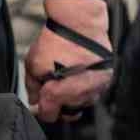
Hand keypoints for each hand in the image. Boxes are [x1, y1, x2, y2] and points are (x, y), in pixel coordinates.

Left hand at [24, 0, 111, 123]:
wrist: (80, 23)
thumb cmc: (56, 41)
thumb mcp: (33, 64)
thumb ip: (32, 87)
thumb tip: (35, 100)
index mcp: (59, 94)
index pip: (49, 116)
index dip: (42, 110)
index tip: (40, 102)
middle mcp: (80, 95)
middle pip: (69, 114)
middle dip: (60, 106)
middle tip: (53, 91)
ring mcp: (96, 87)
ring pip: (84, 103)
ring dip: (75, 97)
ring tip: (68, 79)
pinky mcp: (106, 78)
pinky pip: (96, 90)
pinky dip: (87, 86)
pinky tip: (79, 72)